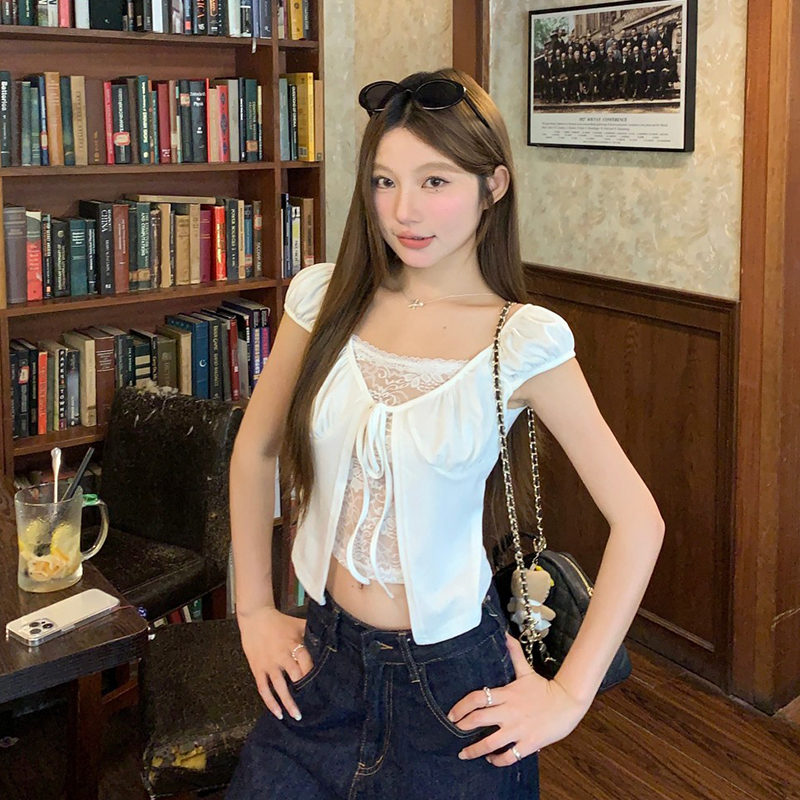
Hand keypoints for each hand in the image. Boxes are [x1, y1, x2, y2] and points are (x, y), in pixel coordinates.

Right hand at [237, 605, 313, 721]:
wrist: (255, 617)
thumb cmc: (280, 622)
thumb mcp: (298, 624)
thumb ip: (311, 632)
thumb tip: (329, 638)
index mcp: (293, 644)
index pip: (307, 662)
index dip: (314, 674)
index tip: (324, 687)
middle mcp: (282, 656)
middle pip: (295, 676)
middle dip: (305, 690)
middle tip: (314, 705)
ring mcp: (269, 664)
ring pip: (280, 687)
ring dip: (288, 702)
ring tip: (297, 716)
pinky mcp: (258, 669)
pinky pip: (264, 689)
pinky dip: (270, 702)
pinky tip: (277, 713)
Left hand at [446, 633, 589, 765]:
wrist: (568, 702)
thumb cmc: (545, 687)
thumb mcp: (527, 671)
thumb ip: (514, 653)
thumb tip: (506, 634)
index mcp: (506, 694)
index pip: (477, 698)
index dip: (461, 707)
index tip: (451, 714)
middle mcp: (509, 712)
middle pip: (478, 720)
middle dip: (462, 727)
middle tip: (453, 730)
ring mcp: (518, 729)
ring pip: (490, 743)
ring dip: (474, 750)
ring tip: (464, 754)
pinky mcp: (529, 743)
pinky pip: (509, 756)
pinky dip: (497, 760)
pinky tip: (491, 759)